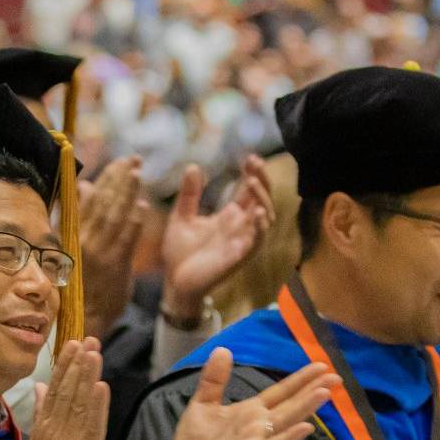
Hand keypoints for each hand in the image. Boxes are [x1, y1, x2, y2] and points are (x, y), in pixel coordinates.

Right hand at [23, 338, 110, 439]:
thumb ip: (42, 414)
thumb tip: (40, 386)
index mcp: (44, 429)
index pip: (54, 391)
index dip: (64, 366)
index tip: (73, 343)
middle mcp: (54, 432)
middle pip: (66, 392)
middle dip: (77, 364)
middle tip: (86, 338)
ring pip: (78, 403)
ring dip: (87, 376)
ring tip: (94, 351)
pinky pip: (91, 426)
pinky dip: (96, 405)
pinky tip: (100, 385)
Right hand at [76, 156, 146, 332]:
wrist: (84, 315)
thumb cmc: (80, 280)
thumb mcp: (73, 244)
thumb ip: (81, 214)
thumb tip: (86, 185)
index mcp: (74, 232)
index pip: (91, 198)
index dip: (107, 177)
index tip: (121, 161)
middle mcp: (84, 239)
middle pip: (103, 202)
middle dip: (119, 178)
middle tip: (134, 159)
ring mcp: (99, 253)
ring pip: (113, 217)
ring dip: (126, 194)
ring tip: (137, 174)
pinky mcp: (113, 267)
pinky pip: (125, 241)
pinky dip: (133, 224)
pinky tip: (142, 208)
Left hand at [161, 155, 273, 321]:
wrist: (174, 281)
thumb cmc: (180, 252)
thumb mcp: (182, 217)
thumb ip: (189, 194)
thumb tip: (192, 166)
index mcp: (230, 217)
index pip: (249, 192)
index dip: (254, 174)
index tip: (250, 157)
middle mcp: (240, 228)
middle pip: (262, 200)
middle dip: (262, 181)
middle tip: (255, 163)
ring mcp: (241, 242)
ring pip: (265, 219)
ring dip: (262, 200)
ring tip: (252, 182)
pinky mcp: (238, 257)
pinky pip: (256, 242)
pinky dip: (260, 227)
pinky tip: (257, 212)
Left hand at [164, 348, 333, 439]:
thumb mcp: (203, 404)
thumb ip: (214, 379)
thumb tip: (223, 348)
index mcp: (251, 412)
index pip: (281, 392)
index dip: (300, 379)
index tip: (321, 366)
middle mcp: (259, 426)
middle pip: (290, 405)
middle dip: (312, 391)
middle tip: (337, 377)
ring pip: (285, 422)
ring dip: (305, 408)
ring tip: (325, 394)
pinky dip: (287, 438)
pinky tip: (305, 428)